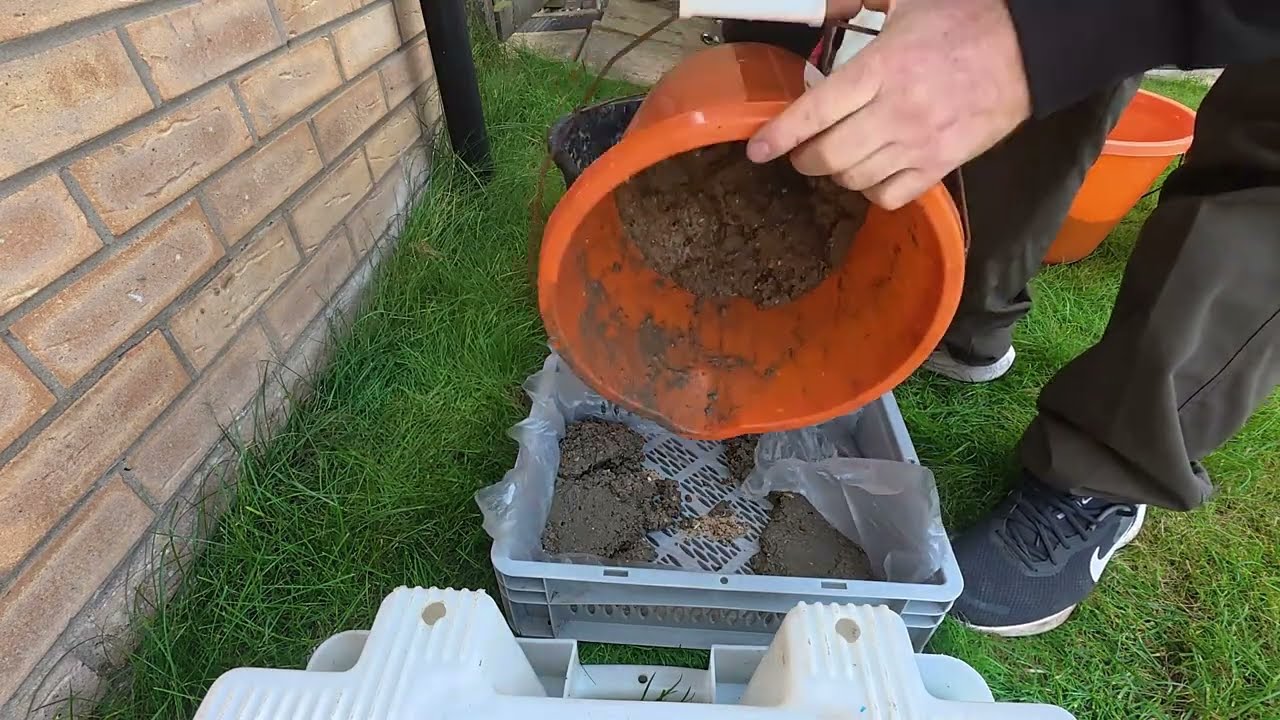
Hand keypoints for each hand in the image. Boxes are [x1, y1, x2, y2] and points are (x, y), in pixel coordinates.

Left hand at [750, 0, 1031, 208]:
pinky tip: (872, 173)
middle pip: (827, 156)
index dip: (780, 135)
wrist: (1031, 46)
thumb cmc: (966, 18)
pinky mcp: (942, 165)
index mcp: (882, 67)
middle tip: (802, 150)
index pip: (815, 112)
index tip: (758, 149)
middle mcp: (896, 111)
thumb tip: (825, 7)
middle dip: (804, 158)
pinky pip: (891, 196)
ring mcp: (920, 142)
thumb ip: (860, 8)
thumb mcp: (905, 4)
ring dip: (836, 174)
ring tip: (837, 158)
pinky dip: (872, 190)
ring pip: (854, 180)